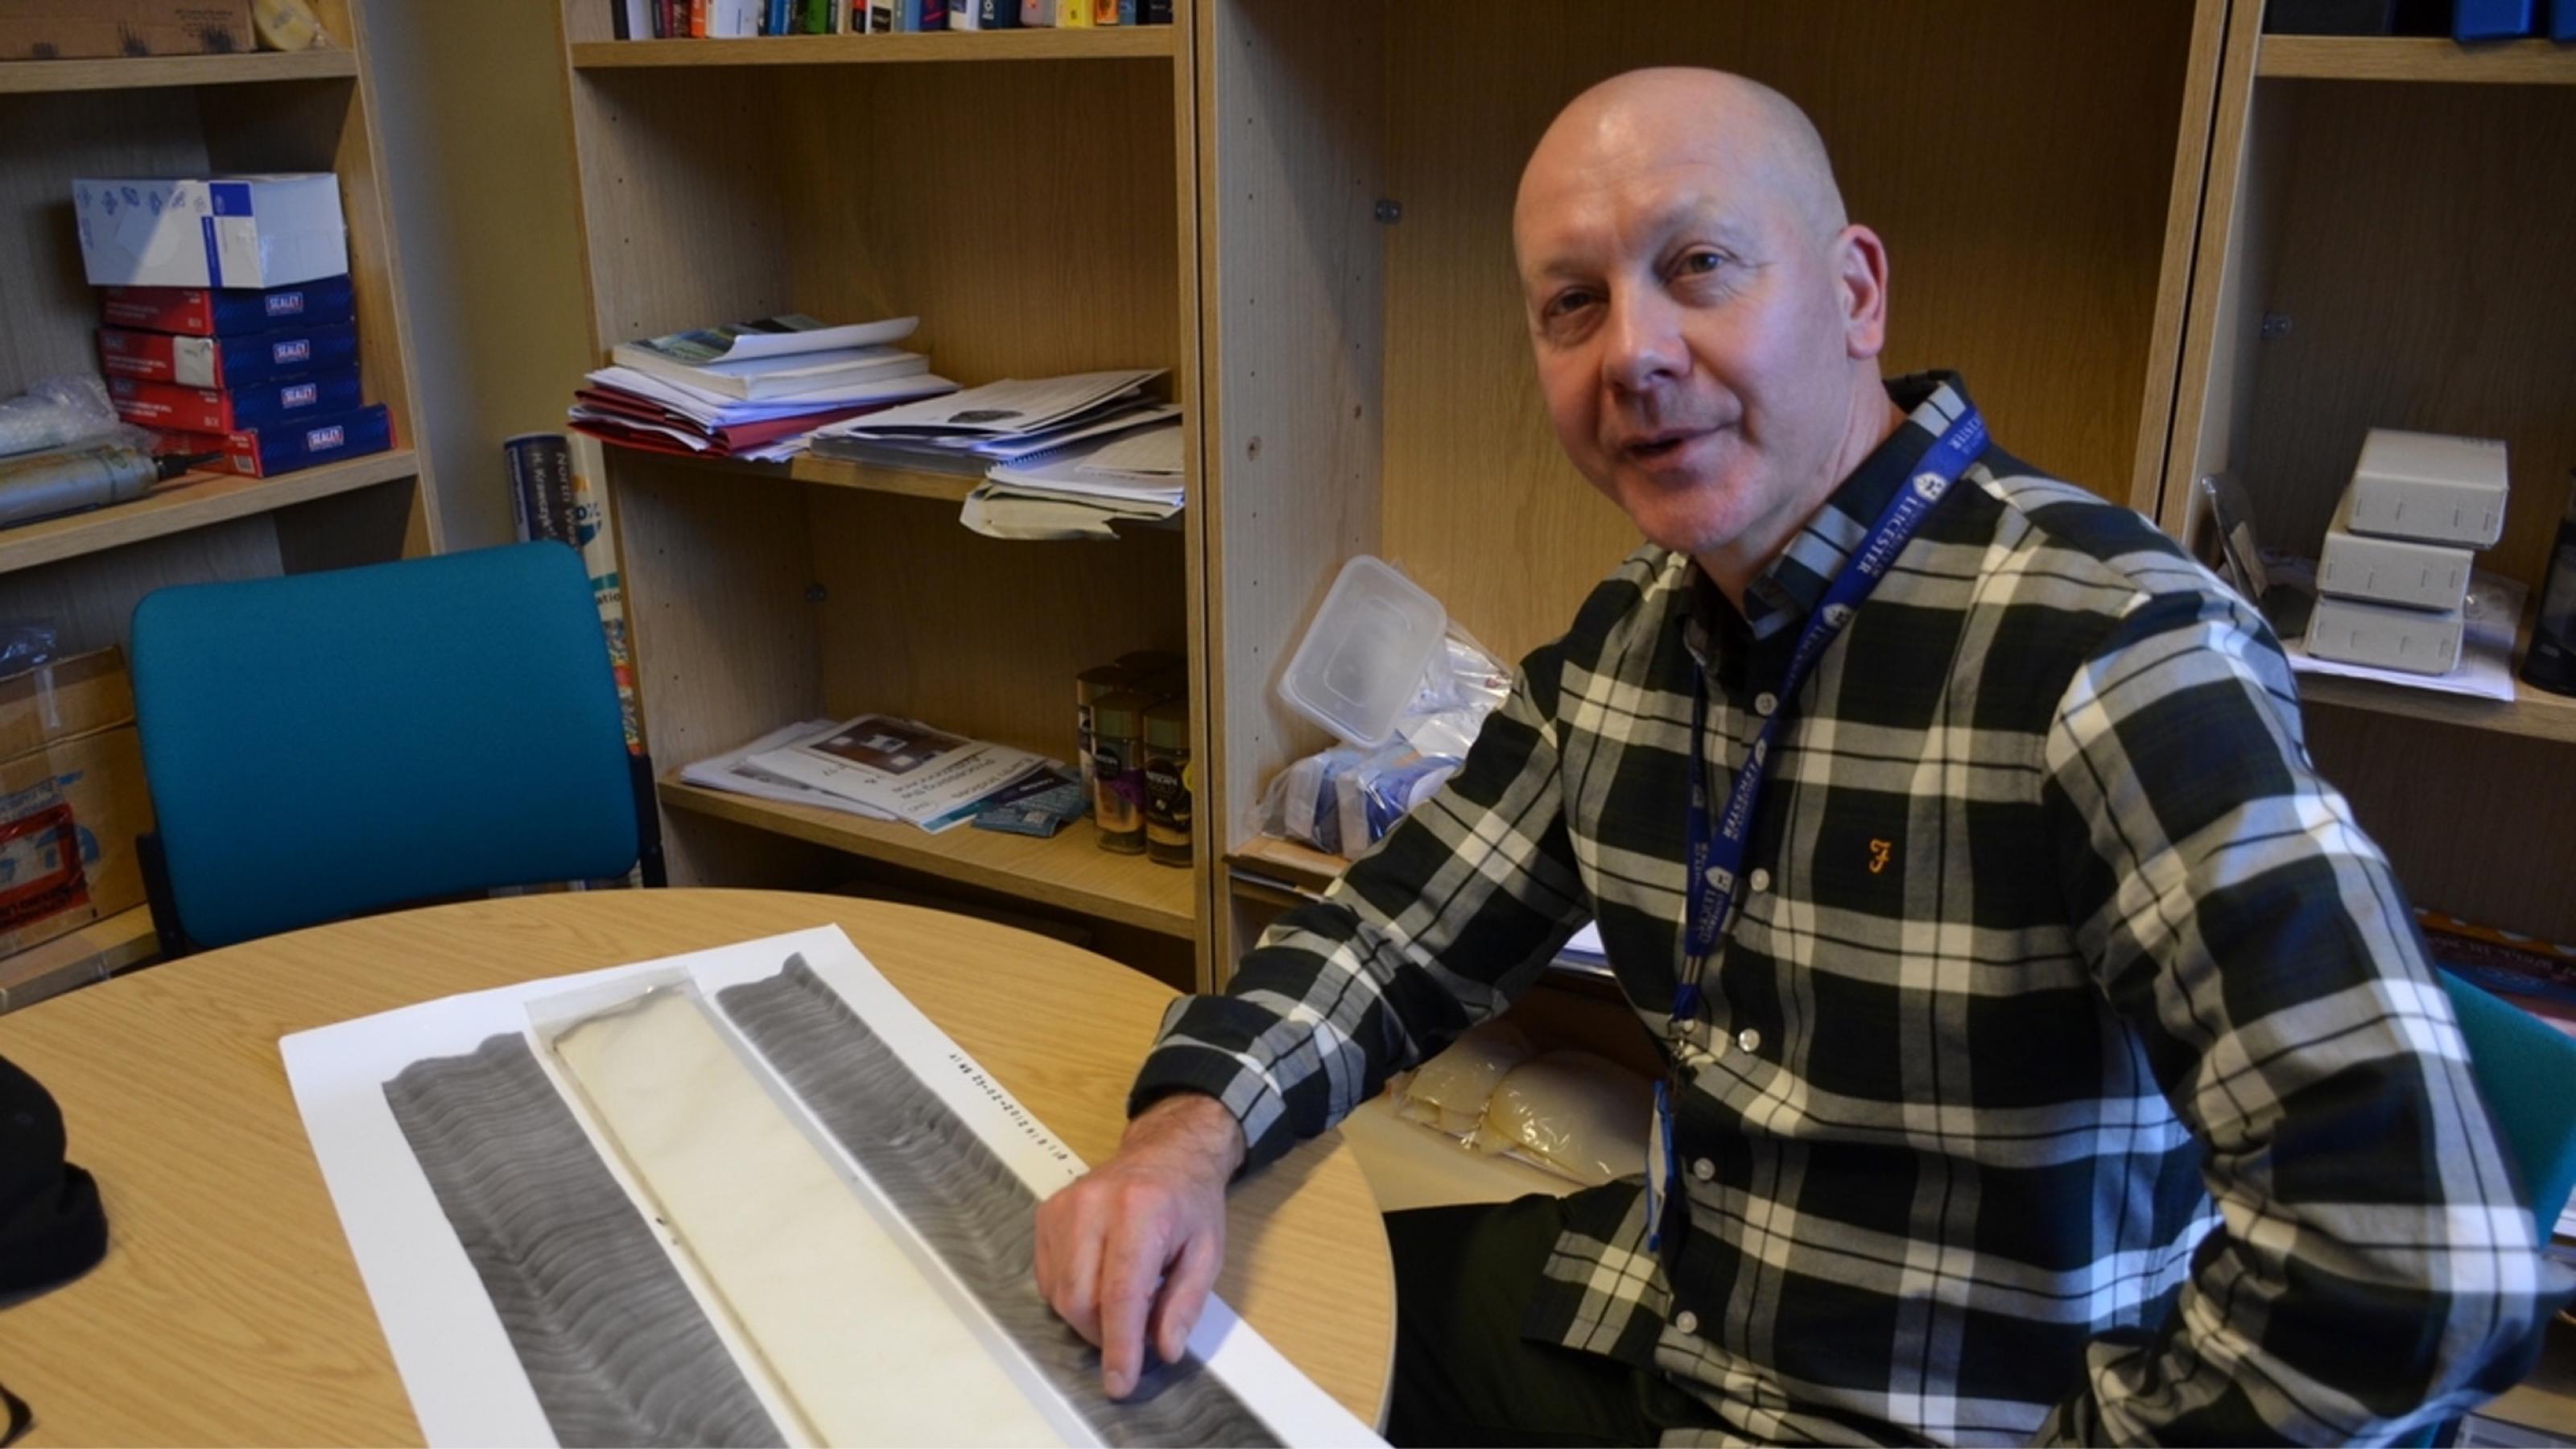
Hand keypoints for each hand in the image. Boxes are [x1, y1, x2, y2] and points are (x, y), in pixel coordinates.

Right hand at [1033, 1091, 1245, 1396]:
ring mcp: (1063, 1207)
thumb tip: (1164, 1350)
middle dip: (1103, 1335)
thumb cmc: (1190, 1204)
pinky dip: (1070, 1297)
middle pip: (1080, 1299)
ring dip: (1087, 1318)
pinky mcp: (1046, 1213)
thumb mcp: (1208, 1252)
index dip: (1120, 1345)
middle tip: (1133, 1336)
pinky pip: (1048, 1279)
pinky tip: (1097, 1283)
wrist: (1165, 1152)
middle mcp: (1094, 1206)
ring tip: (1121, 1302)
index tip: (1119, 1383)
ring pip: (1059, 1294)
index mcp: (1141, 1211)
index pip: (1121, 1293)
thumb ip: (1186, 1304)